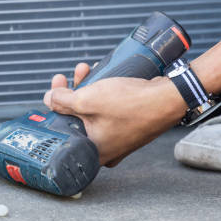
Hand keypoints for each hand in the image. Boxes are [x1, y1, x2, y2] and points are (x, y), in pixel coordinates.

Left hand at [43, 64, 186, 166]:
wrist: (170, 98)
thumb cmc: (132, 105)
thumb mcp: (87, 100)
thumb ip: (62, 101)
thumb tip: (49, 98)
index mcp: (92, 151)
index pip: (63, 129)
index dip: (55, 106)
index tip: (55, 89)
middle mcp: (105, 149)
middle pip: (76, 119)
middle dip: (70, 92)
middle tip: (66, 77)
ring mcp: (118, 138)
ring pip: (92, 111)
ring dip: (85, 88)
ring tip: (84, 69)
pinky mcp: (129, 125)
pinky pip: (107, 110)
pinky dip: (101, 93)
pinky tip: (100, 76)